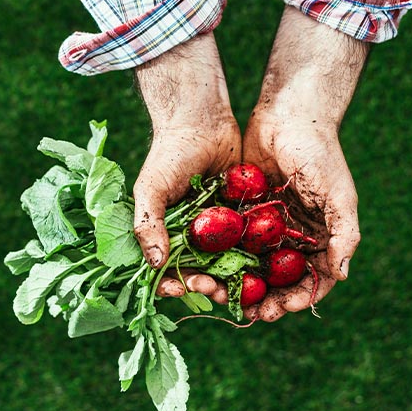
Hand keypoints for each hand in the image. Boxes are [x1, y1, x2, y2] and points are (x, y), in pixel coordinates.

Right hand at [132, 33, 240, 300]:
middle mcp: (193, 236)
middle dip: (206, 286)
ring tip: (239, 288)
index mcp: (167, 234)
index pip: (166, 269)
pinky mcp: (244, 218)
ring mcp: (219, 229)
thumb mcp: (151, 188)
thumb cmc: (168, 154)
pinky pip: (250, 243)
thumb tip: (155, 264)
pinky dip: (256, 258)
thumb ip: (148, 224)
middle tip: (214, 290)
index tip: (180, 288)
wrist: (203, 120)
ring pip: (227, 264)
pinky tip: (263, 270)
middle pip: (200, 273)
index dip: (172, 284)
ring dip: (232, 280)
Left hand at [242, 7, 368, 321]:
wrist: (287, 113)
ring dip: (238, 283)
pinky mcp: (240, 210)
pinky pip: (229, 240)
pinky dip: (220, 257)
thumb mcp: (338, 194)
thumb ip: (344, 234)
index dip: (296, 300)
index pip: (310, 280)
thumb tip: (340, 275)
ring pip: (250, 263)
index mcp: (319, 236)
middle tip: (248, 313)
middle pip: (277, 279)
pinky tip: (206, 269)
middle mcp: (291, 235)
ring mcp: (264, 224)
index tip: (278, 312)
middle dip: (264, 299)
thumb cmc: (319, 152)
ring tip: (223, 296)